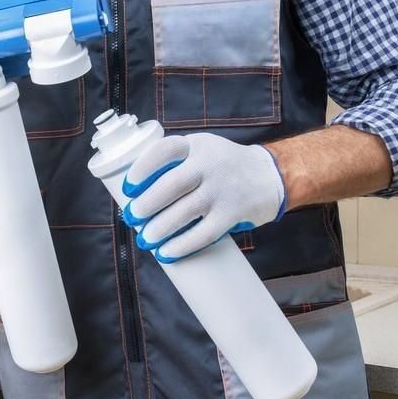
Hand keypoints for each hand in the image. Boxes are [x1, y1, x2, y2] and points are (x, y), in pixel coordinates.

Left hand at [121, 133, 285, 262]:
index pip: (164, 151)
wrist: (270, 175)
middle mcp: (210, 163)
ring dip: (159, 229)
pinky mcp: (234, 212)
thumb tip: (134, 196)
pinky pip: (204, 233)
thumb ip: (172, 165)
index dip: (142, 169)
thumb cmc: (221, 166)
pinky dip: (182, 245)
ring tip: (145, 239)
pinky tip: (166, 252)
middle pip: (171, 185)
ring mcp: (223, 188)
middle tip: (132, 217)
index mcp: (196, 145)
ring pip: (185, 211)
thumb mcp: (199, 151)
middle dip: (146, 205)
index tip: (127, 188)